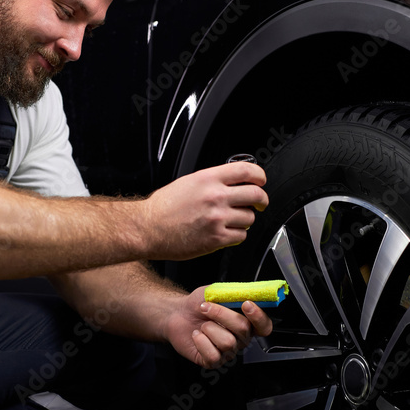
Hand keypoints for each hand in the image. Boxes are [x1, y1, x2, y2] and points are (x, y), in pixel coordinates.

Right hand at [142, 163, 267, 260]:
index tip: (261, 181)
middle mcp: (215, 197)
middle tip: (259, 203)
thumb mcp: (188, 183)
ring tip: (232, 220)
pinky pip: (241, 236)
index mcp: (208, 179)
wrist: (148, 228)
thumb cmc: (163, 208)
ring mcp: (217, 218)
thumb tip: (233, 183)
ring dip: (245, 220)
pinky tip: (225, 232)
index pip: (247, 171)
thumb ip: (212, 181)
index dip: (260, 176)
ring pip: (250, 218)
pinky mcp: (216, 239)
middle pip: (256, 194)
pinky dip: (237, 235)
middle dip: (262, 200)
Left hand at [163, 286, 273, 368]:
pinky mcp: (213, 361)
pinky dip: (201, 342)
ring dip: (209, 329)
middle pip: (244, 330)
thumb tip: (250, 292)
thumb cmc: (198, 304)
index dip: (259, 317)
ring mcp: (227, 352)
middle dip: (222, 314)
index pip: (264, 326)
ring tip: (202, 325)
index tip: (246, 304)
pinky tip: (197, 336)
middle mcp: (240, 339)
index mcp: (246, 322)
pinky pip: (213, 355)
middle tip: (205, 307)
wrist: (177, 314)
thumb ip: (235, 293)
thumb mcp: (216, 292)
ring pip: (228, 343)